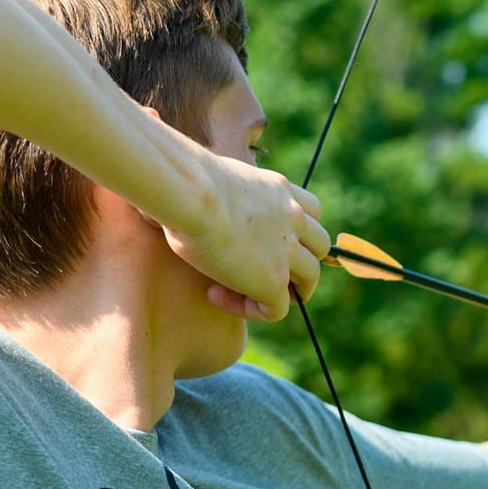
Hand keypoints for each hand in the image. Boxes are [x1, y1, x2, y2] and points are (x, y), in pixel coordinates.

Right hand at [156, 139, 329, 322]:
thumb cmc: (181, 181)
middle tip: (257, 273)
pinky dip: (251, 310)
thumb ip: (207, 192)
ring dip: (280, 291)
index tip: (256, 241)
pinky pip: (276, 309)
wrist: (189, 193)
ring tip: (240, 292)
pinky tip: (214, 296)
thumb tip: (168, 198)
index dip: (295, 232)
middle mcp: (293, 217)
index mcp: (279, 189)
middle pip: (319, 247)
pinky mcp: (274, 280)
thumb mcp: (206, 178)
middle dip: (297, 264)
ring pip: (308, 280)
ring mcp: (288, 250)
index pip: (311, 211)